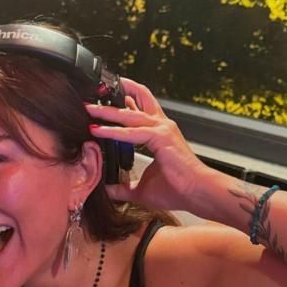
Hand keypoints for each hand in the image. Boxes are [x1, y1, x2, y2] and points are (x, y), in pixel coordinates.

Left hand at [85, 78, 212, 211]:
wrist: (198, 193)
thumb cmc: (177, 190)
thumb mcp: (142, 189)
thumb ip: (124, 188)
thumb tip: (108, 191)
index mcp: (159, 133)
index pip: (139, 108)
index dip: (123, 101)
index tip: (103, 100)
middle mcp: (161, 126)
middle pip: (137, 100)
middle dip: (113, 95)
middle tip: (93, 93)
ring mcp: (162, 129)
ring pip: (131, 113)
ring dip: (108, 111)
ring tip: (89, 109)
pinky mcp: (162, 138)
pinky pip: (133, 132)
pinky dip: (115, 131)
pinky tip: (98, 131)